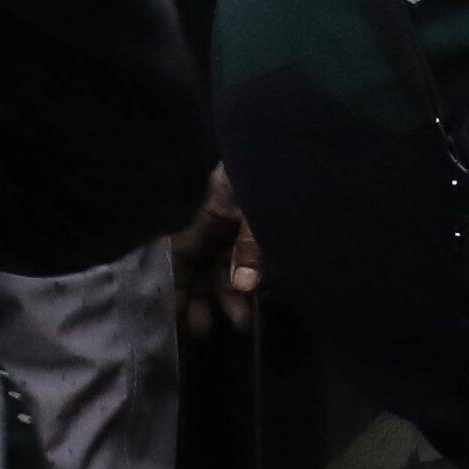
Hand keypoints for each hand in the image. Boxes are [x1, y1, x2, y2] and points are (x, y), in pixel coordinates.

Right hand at [178, 168, 264, 335]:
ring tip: (243, 321)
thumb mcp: (259, 204)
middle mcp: (212, 219)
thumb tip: (242, 285)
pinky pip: (243, 261)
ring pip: (220, 268)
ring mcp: (233, 225)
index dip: (171, 286)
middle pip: (195, 266)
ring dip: (227, 297)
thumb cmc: (271, 167)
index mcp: (201, 209)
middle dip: (199, 298)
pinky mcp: (255, 229)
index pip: (174, 254)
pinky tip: (254, 302)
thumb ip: (250, 245)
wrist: (297, 138)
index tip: (174, 319)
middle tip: (205, 330)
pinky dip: (247, 283)